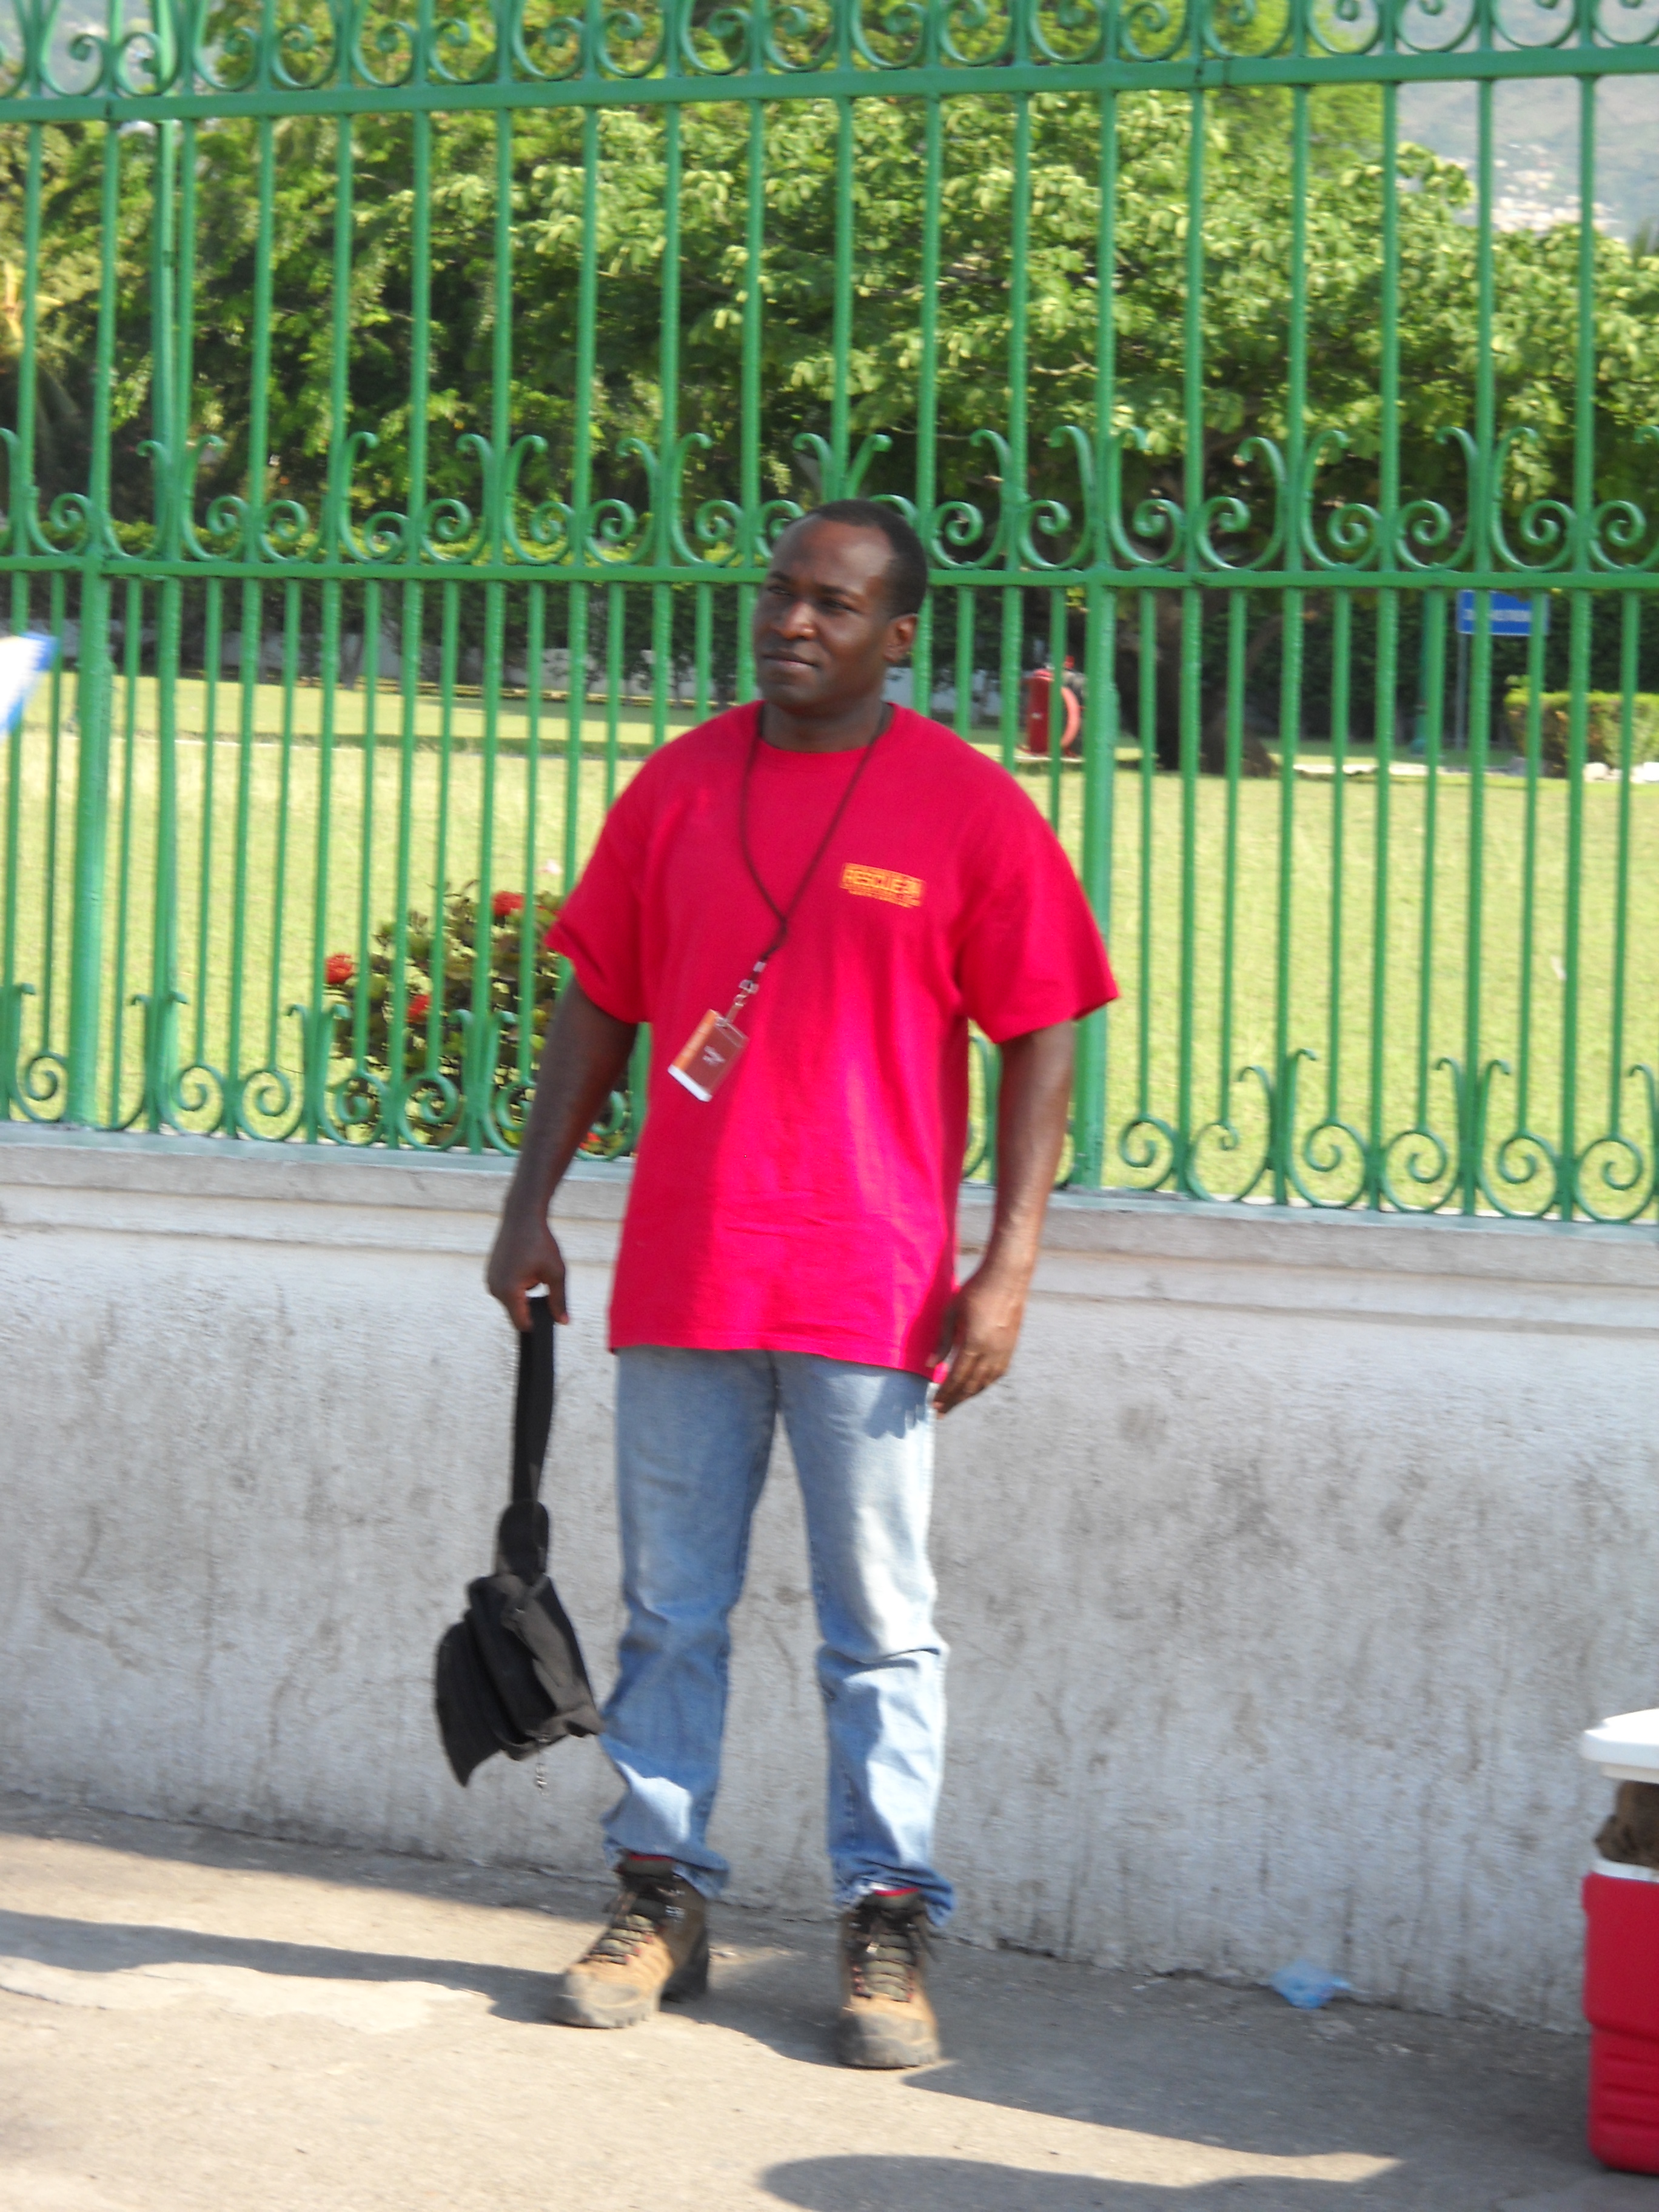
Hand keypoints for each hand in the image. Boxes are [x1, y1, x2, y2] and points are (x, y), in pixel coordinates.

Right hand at [486, 1202, 568, 1331]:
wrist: (522, 1217)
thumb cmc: (540, 1243)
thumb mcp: (556, 1273)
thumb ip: (559, 1301)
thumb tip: (563, 1322)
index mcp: (509, 1291)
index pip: (522, 1324)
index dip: (537, 1324)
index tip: (548, 1316)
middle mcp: (494, 1289)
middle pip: (517, 1313)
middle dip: (531, 1304)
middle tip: (543, 1280)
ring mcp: (490, 1281)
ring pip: (512, 1301)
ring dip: (524, 1293)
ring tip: (533, 1269)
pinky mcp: (489, 1274)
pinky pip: (506, 1289)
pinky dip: (517, 1284)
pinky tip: (524, 1265)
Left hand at [930, 1259, 1030, 1415]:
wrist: (1007, 1277)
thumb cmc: (975, 1290)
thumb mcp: (952, 1312)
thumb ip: (942, 1341)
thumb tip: (930, 1366)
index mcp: (974, 1343)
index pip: (957, 1377)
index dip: (945, 1393)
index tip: (933, 1404)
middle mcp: (992, 1352)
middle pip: (971, 1385)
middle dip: (955, 1400)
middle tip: (941, 1412)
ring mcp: (1004, 1351)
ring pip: (985, 1382)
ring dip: (969, 1395)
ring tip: (955, 1402)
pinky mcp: (1011, 1347)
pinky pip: (996, 1374)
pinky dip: (984, 1384)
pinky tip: (975, 1387)